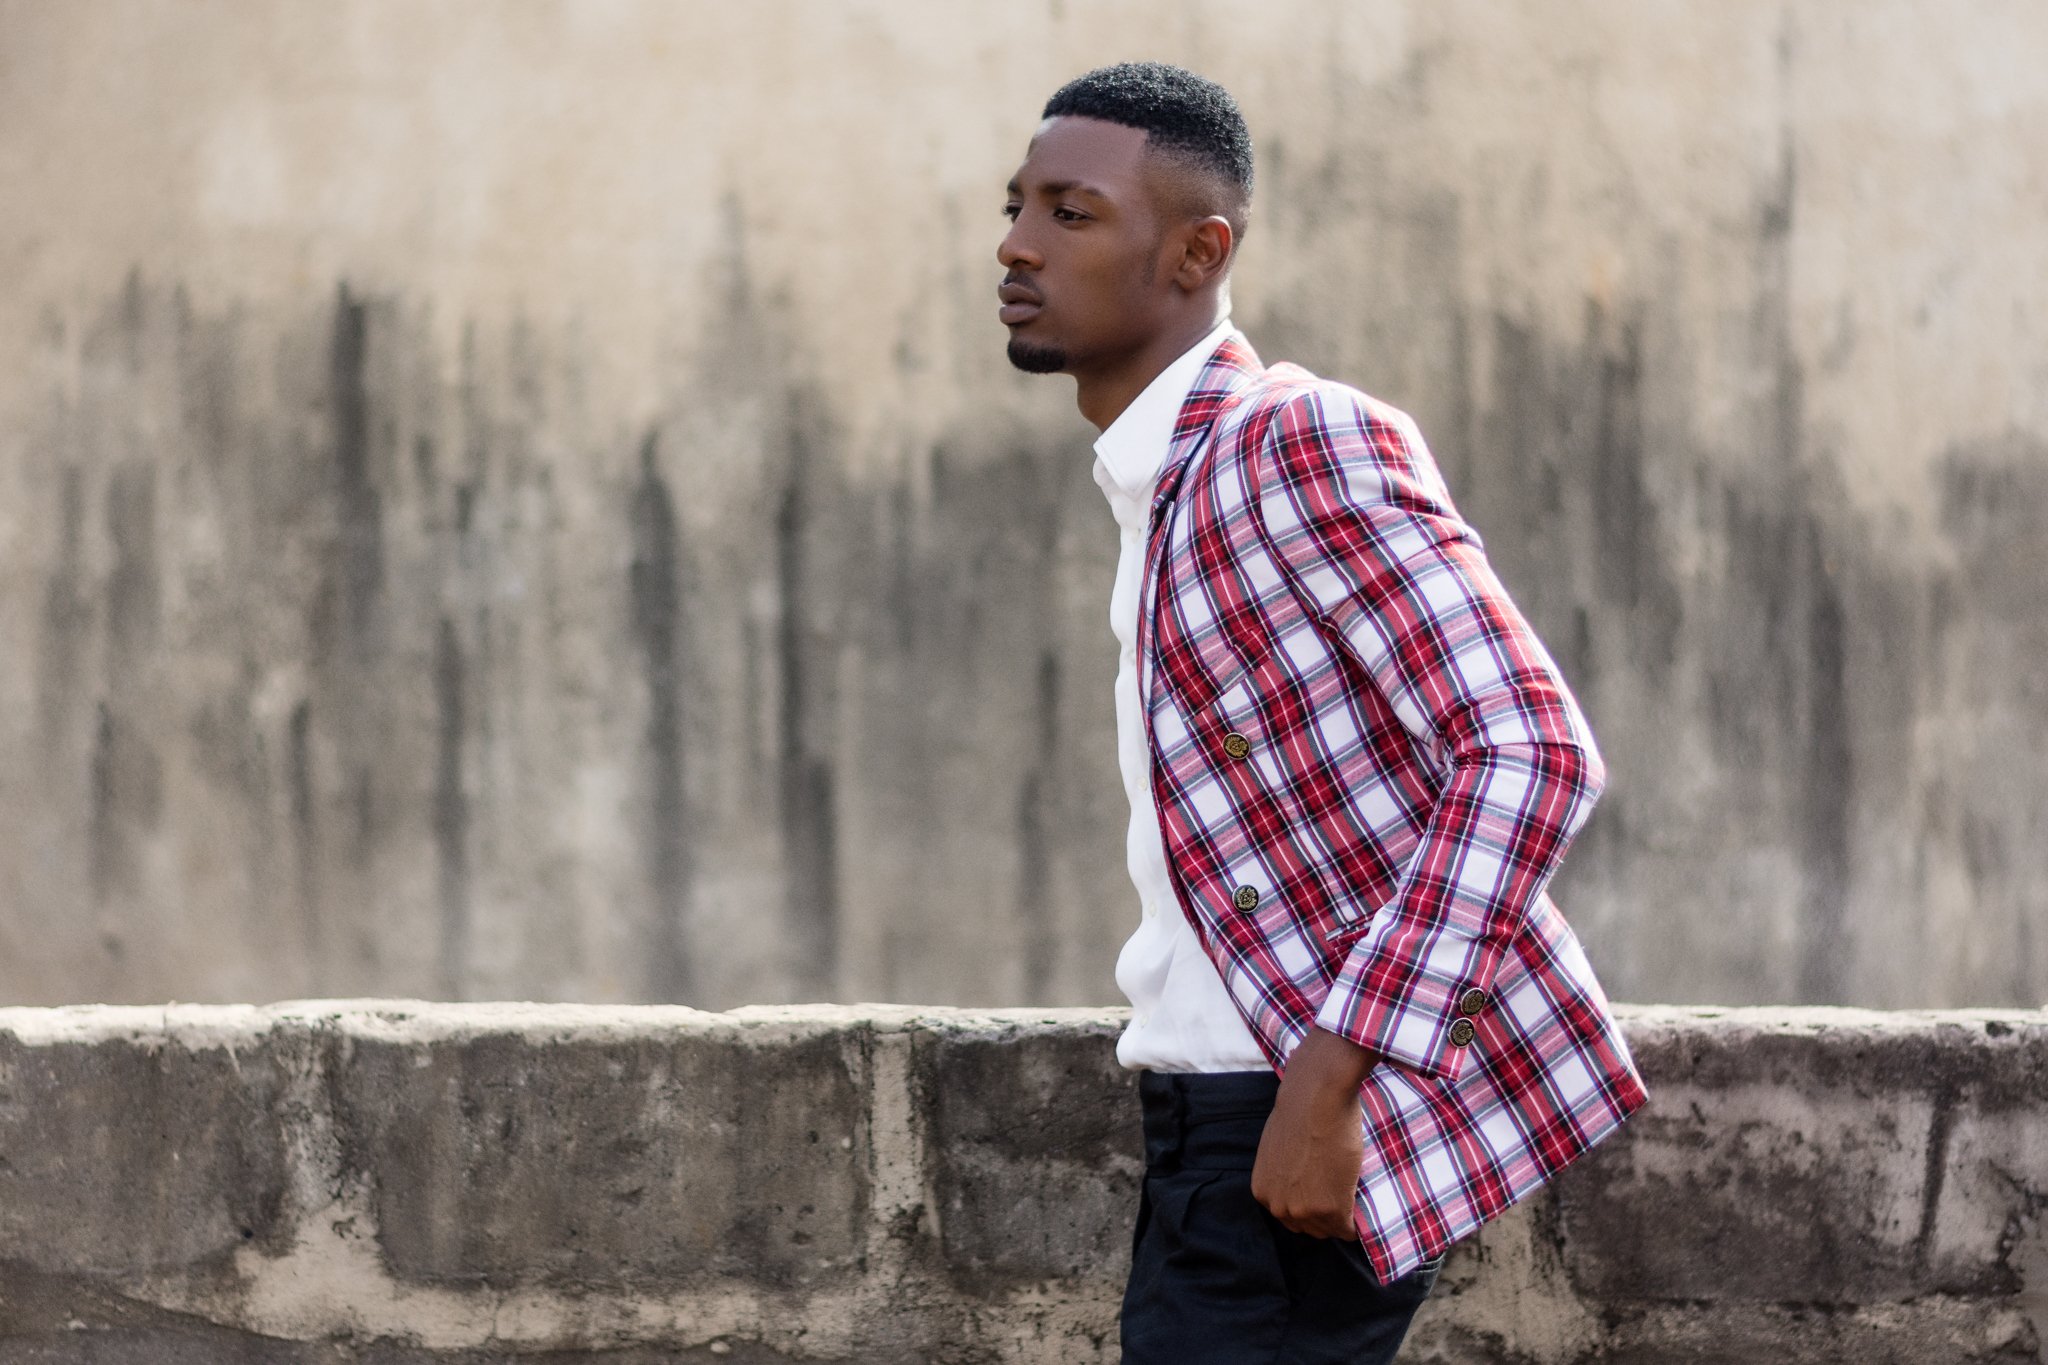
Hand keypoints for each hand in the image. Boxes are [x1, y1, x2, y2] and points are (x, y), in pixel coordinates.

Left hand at [1250, 1027, 1374, 1238]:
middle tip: (1341, 1196)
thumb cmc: (1299, 1112)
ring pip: (1329, 1231)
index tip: (1323, 1195)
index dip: (1309, 1206)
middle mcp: (1279, 1207)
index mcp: (1263, 1192)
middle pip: (1309, 1228)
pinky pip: (1348, 1230)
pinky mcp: (1330, 1209)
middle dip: (1325, 1215)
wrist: (1316, 1098)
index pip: (1288, 1217)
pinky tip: (1362, 1208)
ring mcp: (1304, 1211)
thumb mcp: (1277, 1148)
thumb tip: (1298, 1179)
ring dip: (1342, 1218)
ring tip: (1352, 1198)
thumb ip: (1283, 1172)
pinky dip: (1357, 1224)